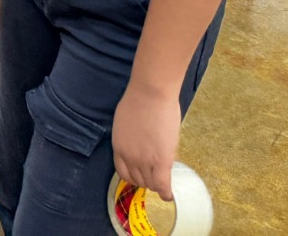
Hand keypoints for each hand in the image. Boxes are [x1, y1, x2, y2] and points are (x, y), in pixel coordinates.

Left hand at [111, 81, 181, 202]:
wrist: (150, 93)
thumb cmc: (139, 100)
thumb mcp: (125, 122)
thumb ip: (130, 137)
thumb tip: (138, 142)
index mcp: (118, 147)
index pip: (122, 172)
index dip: (132, 176)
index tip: (140, 175)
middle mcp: (128, 157)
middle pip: (137, 179)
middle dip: (145, 181)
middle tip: (155, 177)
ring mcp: (144, 161)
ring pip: (150, 184)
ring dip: (156, 185)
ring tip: (162, 183)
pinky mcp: (160, 161)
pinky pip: (162, 184)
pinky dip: (166, 192)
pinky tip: (169, 195)